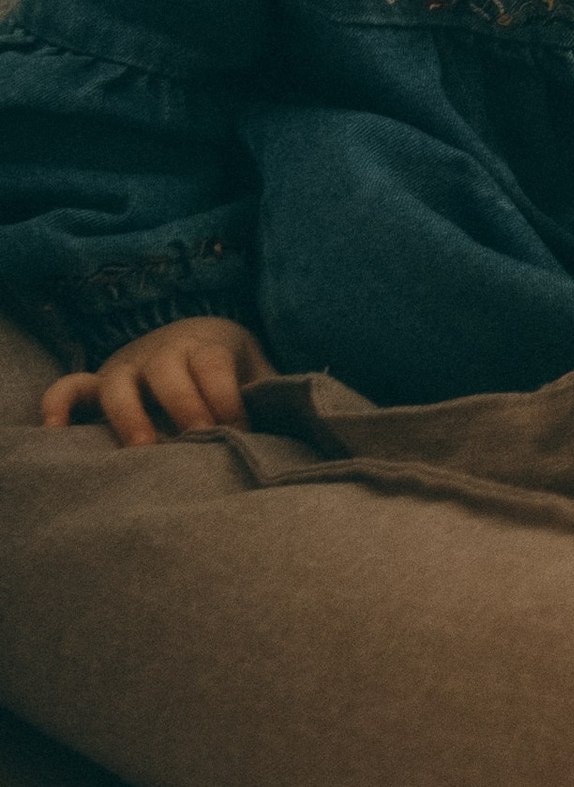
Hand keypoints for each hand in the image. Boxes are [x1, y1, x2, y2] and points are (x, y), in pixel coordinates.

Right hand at [41, 314, 274, 446]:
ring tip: (144, 452)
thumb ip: (272, 391)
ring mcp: (126, 367)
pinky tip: (55, 434)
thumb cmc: (230, 365)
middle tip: (199, 441)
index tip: (241, 432)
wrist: (192, 333)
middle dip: (185, 406)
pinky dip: (57, 406)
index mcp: (206, 345)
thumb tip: (305, 416)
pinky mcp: (98, 384)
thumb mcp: (256, 368)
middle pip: (169, 371)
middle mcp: (163, 353)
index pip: (213, 364)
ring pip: (119, 384)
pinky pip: (69, 389)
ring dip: (130, 415)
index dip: (227, 397)